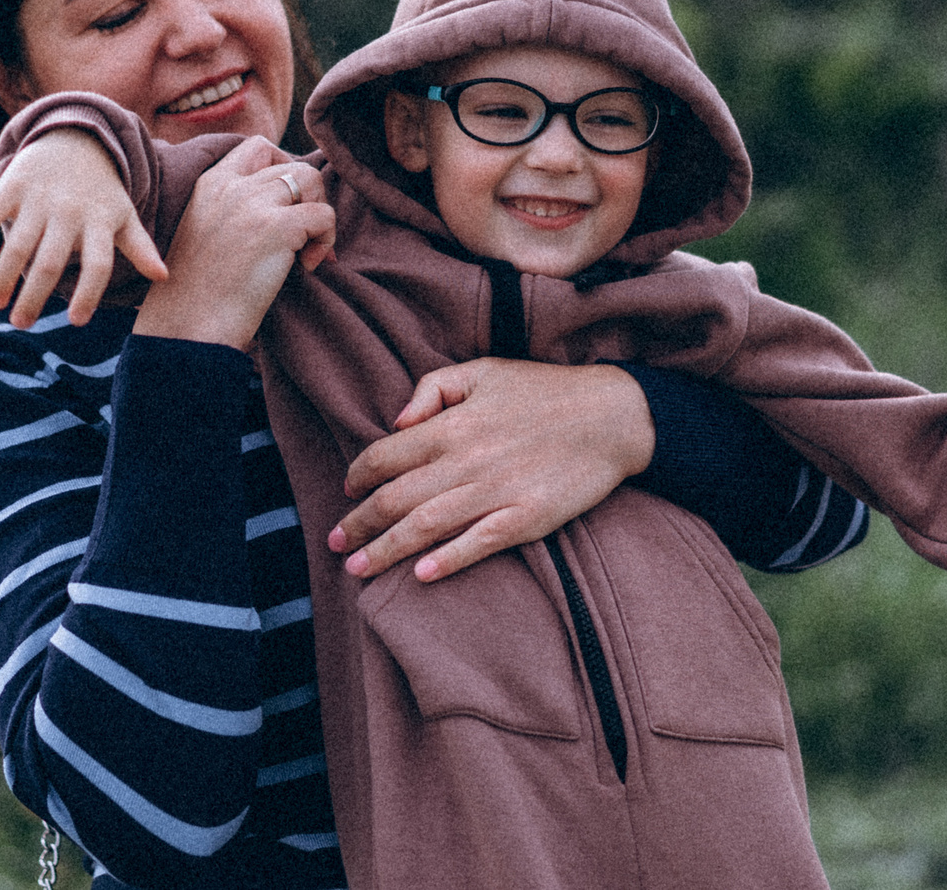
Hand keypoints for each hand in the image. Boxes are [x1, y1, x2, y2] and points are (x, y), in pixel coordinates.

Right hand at [0, 129, 169, 326]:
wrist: (75, 138)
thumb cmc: (100, 190)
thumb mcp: (122, 214)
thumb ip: (140, 246)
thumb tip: (164, 277)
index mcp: (99, 223)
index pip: (99, 263)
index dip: (89, 292)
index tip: (77, 321)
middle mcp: (69, 212)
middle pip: (52, 261)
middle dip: (35, 295)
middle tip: (21, 324)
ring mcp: (40, 197)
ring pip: (19, 242)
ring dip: (4, 275)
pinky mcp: (14, 183)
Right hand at [130, 138, 332, 349]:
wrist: (187, 327)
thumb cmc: (198, 294)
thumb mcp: (206, 234)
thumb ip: (234, 210)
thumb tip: (289, 207)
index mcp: (210, 184)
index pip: (258, 147)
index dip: (283, 168)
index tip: (286, 205)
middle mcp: (232, 186)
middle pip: (293, 164)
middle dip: (308, 197)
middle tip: (304, 235)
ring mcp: (253, 204)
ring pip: (312, 179)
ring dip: (320, 213)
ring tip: (307, 249)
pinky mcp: (276, 228)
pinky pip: (324, 216)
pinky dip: (326, 240)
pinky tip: (306, 267)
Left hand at [329, 359, 655, 583]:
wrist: (611, 415)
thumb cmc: (544, 390)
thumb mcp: (485, 370)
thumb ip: (433, 388)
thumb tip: (397, 421)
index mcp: (452, 425)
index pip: (385, 456)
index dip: (358, 476)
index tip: (347, 491)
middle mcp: (466, 461)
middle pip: (394, 500)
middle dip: (359, 525)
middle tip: (336, 543)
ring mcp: (495, 493)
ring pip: (425, 528)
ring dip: (385, 552)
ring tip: (357, 570)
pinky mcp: (526, 518)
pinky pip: (478, 544)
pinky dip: (448, 561)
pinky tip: (421, 576)